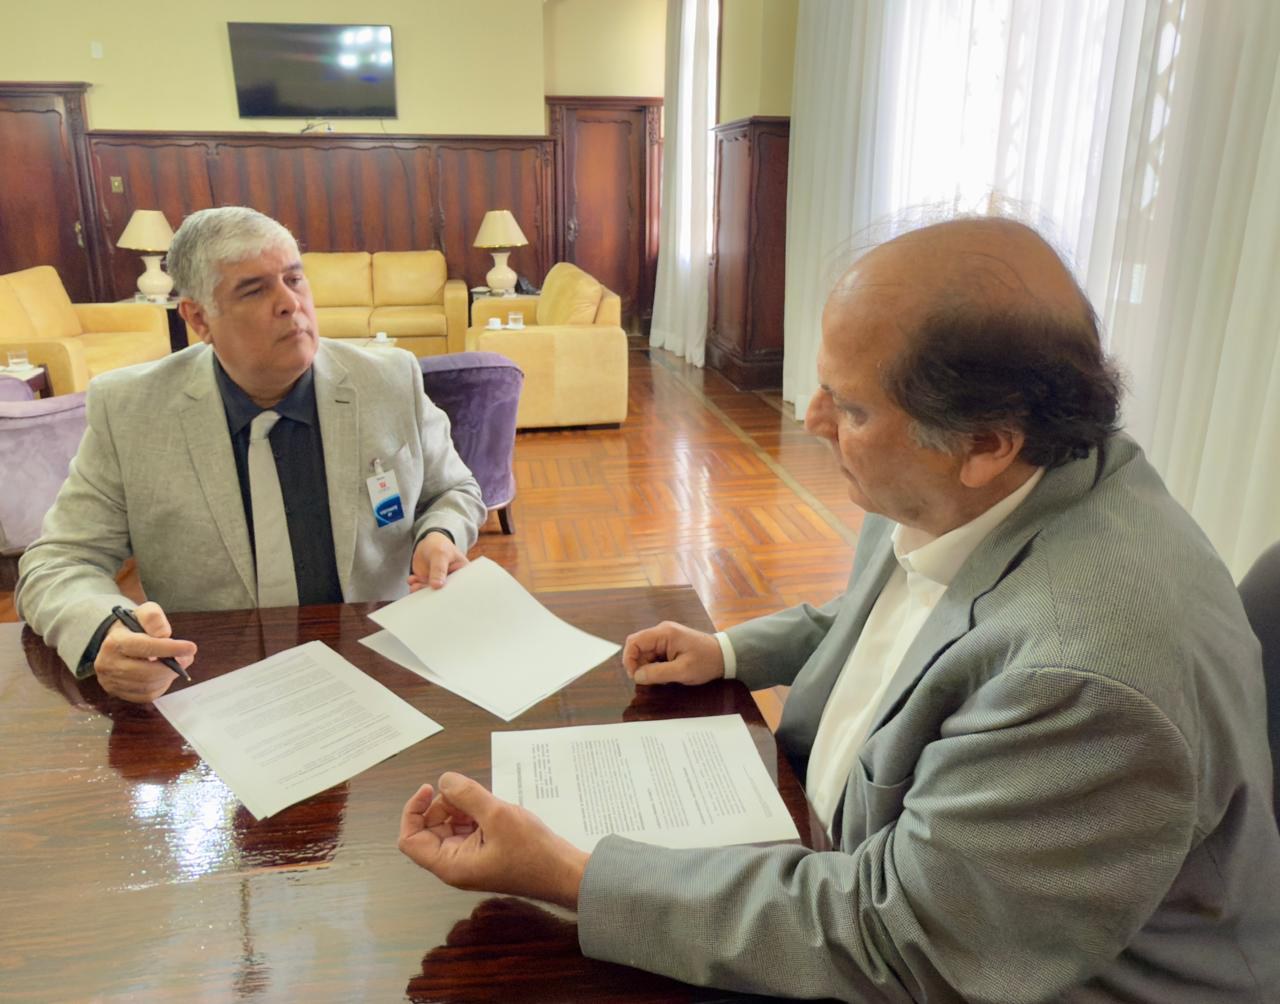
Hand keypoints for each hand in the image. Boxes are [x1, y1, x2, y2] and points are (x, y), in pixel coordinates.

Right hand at [94, 601, 196, 702]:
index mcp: (114, 642)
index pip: (144, 647)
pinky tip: (165, 674)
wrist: (116, 642)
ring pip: (147, 686)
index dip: (170, 648)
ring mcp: (111, 681)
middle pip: (146, 672)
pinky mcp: (118, 692)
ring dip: (168, 676)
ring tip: (178, 664)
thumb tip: (164, 635)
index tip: (191, 647)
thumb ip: (154, 619)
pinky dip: (161, 686)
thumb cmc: (134, 627)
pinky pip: (146, 695)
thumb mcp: (144, 613)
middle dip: (172, 667)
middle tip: (187, 658)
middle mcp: (108, 664)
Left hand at [398, 773, 588, 909]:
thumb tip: (444, 780)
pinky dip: (474, 813)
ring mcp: (471, 859)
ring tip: (485, 800)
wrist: (564, 873)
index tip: (431, 789)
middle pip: (430, 829)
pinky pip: (468, 829)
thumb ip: (467, 795)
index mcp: (450, 864)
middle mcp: (455, 864)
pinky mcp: (486, 853)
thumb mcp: (497, 815)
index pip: (410, 840)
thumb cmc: (531, 849)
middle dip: (442, 805)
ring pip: (450, 826)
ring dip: (460, 807)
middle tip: (467, 792)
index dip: (413, 811)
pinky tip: (492, 807)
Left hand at [408, 532, 468, 590]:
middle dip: (434, 594)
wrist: (427, 543)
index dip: (451, 593)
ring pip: (431, 593)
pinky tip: (413, 579)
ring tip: (415, 585)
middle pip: (445, 594)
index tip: (439, 590)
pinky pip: (422, 590)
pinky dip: (416, 586)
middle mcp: (452, 581)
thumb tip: (437, 585)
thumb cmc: (439, 545)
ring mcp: (440, 584)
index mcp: (462, 574)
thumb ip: (439, 569)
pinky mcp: (429, 584)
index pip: (460, 588)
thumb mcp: (440, 554)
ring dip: (421, 590)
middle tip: (424, 589)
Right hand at [622, 620, 723, 685]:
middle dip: (638, 664)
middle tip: (648, 680)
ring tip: (662, 677)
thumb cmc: (706, 661)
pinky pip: (653, 653)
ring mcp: (665, 636)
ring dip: (647, 666)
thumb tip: (637, 676)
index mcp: (664, 633)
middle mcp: (662, 631)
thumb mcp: (682, 671)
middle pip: (638, 646)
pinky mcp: (669, 643)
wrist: (725, 656)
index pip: (634, 641)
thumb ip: (657, 673)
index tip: (635, 676)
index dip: (629, 659)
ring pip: (645, 651)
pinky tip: (666, 673)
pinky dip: (654, 665)